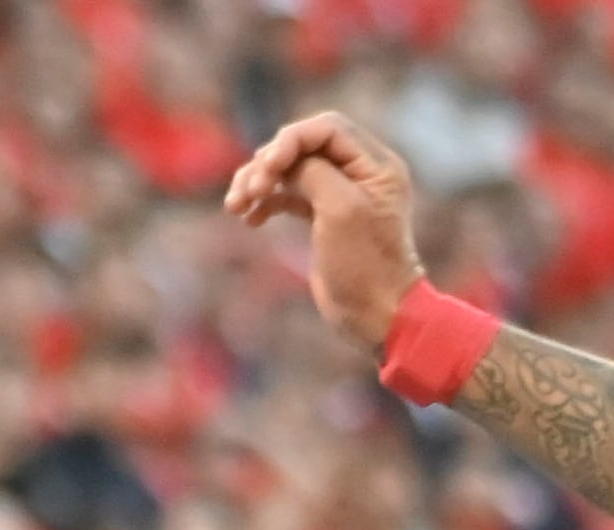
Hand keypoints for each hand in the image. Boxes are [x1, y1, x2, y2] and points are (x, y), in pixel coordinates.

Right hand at [224, 113, 424, 352]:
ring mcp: (341, 195)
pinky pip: (288, 195)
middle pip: (303, 145)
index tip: (268, 166)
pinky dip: (265, 202)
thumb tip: (286, 163)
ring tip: (236, 205)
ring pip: (290, 170)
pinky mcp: (324, 217)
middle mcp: (362, 175)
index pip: (326, 129)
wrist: (376, 317)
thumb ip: (313, 171)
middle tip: (251, 190)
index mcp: (377, 166)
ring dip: (259, 181)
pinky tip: (249, 218)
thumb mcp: (341, 208)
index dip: (290, 140)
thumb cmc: (365, 265)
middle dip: (270, 162)